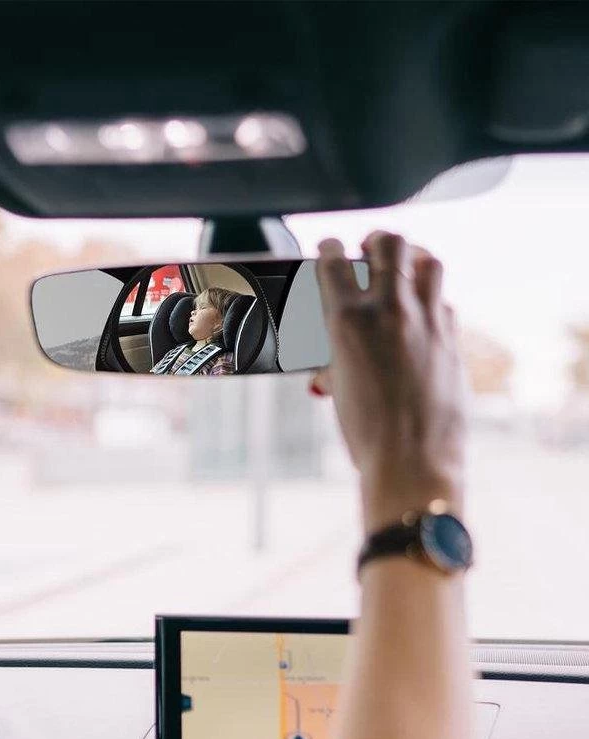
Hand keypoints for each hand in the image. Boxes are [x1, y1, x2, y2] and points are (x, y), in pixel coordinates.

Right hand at [311, 231, 466, 531]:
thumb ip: (335, 364)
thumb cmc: (367, 434)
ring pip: (427, 261)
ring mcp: (428, 320)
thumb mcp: (338, 390)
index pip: (335, 260)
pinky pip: (444, 302)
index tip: (330, 248)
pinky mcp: (453, 338)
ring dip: (412, 259)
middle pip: (390, 243)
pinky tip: (423, 314)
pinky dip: (431, 300)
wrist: (410, 458)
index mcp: (349, 320)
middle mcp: (390, 310)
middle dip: (377, 239)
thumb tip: (325, 370)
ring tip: (403, 267)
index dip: (329, 248)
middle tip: (370, 246)